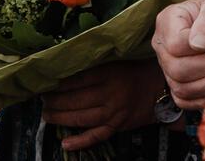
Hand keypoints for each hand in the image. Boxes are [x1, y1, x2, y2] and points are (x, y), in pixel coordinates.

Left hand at [40, 59, 164, 150]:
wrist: (162, 87)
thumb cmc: (138, 69)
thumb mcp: (120, 59)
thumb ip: (99, 62)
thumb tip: (69, 63)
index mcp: (111, 73)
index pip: (78, 79)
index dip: (60, 82)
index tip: (46, 82)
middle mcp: (111, 93)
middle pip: (77, 100)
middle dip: (55, 101)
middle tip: (42, 99)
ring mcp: (115, 112)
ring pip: (82, 118)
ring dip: (61, 118)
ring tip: (47, 115)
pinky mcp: (118, 125)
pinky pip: (97, 136)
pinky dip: (80, 142)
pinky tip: (65, 143)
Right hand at [152, 0, 204, 109]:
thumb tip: (197, 45)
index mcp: (169, 21)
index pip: (175, 46)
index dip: (201, 52)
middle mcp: (164, 45)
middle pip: (177, 70)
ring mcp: (169, 66)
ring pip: (181, 89)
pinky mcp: (180, 83)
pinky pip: (184, 101)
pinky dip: (203, 99)